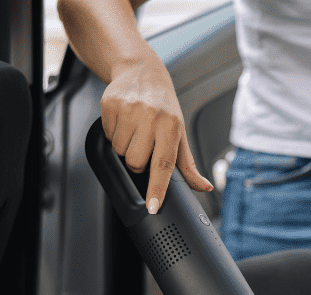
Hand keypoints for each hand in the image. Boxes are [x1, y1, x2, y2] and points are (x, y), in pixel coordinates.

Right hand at [100, 61, 212, 213]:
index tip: (153, 206)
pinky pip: (107, 135)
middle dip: (137, 161)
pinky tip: (124, 121)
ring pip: (119, 151)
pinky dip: (114, 133)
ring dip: (125, 146)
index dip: (157, 188)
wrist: (141, 72)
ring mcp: (130, 110)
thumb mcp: (180, 133)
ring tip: (135, 130)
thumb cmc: (164, 107)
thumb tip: (203, 186)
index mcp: (172, 127)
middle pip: (135, 162)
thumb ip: (188, 164)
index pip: (164, 164)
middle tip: (144, 143)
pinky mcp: (110, 105)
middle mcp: (152, 117)